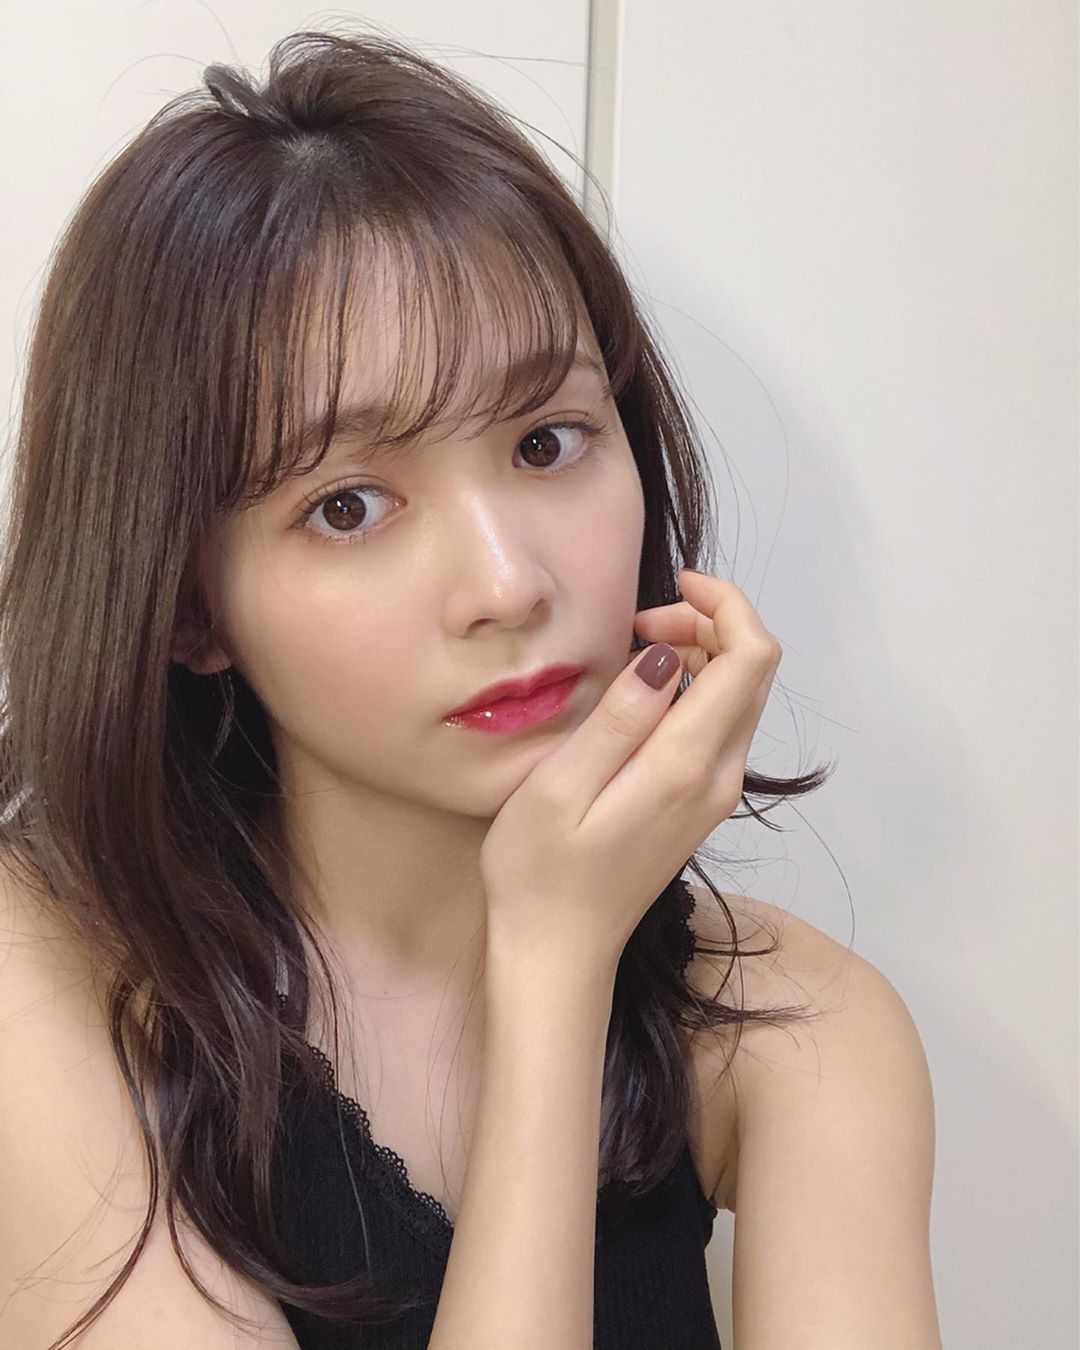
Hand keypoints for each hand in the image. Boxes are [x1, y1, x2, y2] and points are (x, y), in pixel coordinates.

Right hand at [478, 569, 782, 977]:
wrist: (558, 951)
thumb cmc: (540, 870)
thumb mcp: (561, 786)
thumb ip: (621, 718)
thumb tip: (667, 656)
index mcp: (687, 765)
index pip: (751, 657)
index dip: (725, 604)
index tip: (670, 586)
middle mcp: (720, 777)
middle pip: (756, 670)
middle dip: (712, 622)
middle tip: (639, 621)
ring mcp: (717, 794)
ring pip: (743, 695)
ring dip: (705, 653)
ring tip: (635, 650)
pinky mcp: (702, 804)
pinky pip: (722, 724)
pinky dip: (697, 688)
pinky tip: (645, 694)